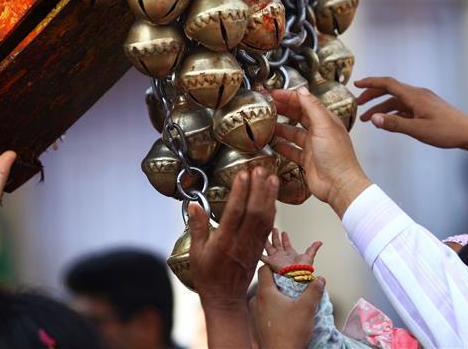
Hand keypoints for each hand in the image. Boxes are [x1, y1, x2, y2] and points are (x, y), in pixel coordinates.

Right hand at [187, 166, 277, 305]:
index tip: (243, 174)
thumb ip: (197, 227)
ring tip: (272, 176)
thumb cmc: (208, 276)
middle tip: (260, 168)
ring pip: (265, 217)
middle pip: (254, 211)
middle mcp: (241, 241)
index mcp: (224, 242)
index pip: (234, 213)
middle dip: (258, 188)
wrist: (226, 299)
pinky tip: (273, 195)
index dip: (240, 192)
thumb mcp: (196, 253)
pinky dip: (272, 208)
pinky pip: (269, 225)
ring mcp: (253, 244)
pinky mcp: (260, 247)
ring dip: (269, 196)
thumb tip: (194, 205)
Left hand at [250, 267, 323, 348]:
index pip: (264, 269)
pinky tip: (285, 315)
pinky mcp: (257, 325)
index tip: (286, 268)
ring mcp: (255, 314)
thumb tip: (319, 279)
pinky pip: (264, 311)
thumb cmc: (291, 332)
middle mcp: (256, 302)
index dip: (275, 266)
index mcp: (265, 293)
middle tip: (292, 286)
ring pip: (265, 298)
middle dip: (279, 283)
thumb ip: (314, 290)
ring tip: (291, 302)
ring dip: (276, 297)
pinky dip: (272, 309)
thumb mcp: (307, 308)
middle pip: (266, 284)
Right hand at [262, 227, 321, 272]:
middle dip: (275, 236)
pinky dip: (259, 253)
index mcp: (290, 253)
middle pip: (277, 244)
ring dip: (266, 241)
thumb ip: (313, 248)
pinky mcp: (271, 262)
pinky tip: (254, 249)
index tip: (283, 232)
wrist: (296, 275)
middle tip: (273, 229)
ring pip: (269, 247)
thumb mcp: (309, 256)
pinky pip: (263, 257)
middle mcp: (281, 255)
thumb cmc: (303, 268)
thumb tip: (320, 242)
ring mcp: (275, 258)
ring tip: (263, 233)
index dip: (285, 238)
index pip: (286, 244)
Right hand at [270, 87, 370, 216]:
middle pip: (299, 116)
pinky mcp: (307, 160)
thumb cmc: (337, 156)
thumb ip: (312, 107)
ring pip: (293, 133)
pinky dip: (283, 147)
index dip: (290, 97)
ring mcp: (313, 146)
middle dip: (284, 109)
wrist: (339, 184)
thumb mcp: (324, 125)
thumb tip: (302, 91)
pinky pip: (292, 150)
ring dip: (281, 127)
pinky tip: (274, 144)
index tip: (275, 93)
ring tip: (268, 123)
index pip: (306, 103)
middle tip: (268, 105)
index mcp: (326, 120)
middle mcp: (320, 132)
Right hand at [355, 76, 467, 149]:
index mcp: (414, 96)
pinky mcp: (427, 108)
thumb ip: (394, 124)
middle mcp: (418, 94)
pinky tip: (387, 122)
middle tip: (357, 104)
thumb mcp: (418, 130)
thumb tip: (373, 118)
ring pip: (396, 100)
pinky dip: (393, 112)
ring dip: (381, 107)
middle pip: (390, 90)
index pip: (388, 83)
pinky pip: (405, 106)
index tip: (356, 84)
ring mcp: (423, 101)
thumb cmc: (446, 131)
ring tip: (368, 119)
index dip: (370, 82)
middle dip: (372, 95)